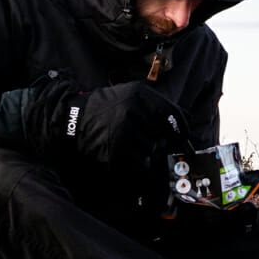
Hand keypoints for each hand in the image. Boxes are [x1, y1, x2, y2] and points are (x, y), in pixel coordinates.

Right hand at [27, 78, 188, 171]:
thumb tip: (183, 123)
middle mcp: (134, 114)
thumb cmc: (105, 106)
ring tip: (130, 143)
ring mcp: (124, 134)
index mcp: (140, 97)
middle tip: (148, 139)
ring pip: (152, 150)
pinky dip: (138, 163)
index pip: (174, 116)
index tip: (182, 137)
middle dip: (160, 141)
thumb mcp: (132, 94)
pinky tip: (127, 154)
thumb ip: (157, 105)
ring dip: (146, 151)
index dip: (181, 129)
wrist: (74, 119)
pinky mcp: (116, 152)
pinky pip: (140, 164)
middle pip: (164, 136)